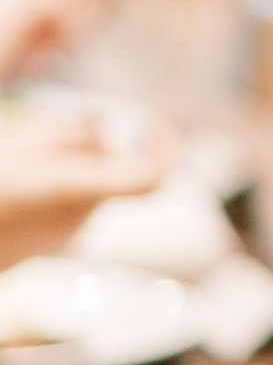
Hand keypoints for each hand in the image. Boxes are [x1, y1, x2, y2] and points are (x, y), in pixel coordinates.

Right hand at [0, 108, 170, 269]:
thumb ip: (68, 131)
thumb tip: (103, 131)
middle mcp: (77, 220)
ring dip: (63, 163)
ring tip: (13, 153)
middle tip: (36, 133)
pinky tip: (10, 180)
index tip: (150, 118)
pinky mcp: (42, 246)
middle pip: (109, 169)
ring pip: (85, 184)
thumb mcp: (15, 141)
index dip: (165, 145)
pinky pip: (62, 203)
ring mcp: (60, 238)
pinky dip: (49, 184)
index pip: (153, 176)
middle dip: (87, 143)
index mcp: (74, 191)